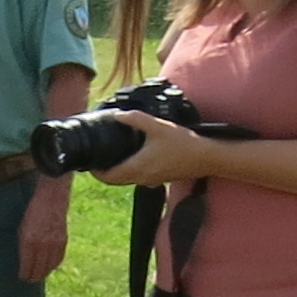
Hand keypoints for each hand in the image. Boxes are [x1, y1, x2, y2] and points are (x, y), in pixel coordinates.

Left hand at [14, 175, 71, 284]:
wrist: (52, 199)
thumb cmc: (32, 212)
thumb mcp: (22, 228)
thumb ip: (23, 244)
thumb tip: (24, 260)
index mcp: (29, 241)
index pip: (27, 265)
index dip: (25, 274)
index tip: (22, 278)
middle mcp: (42, 244)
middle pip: (39, 268)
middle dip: (34, 276)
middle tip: (29, 280)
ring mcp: (54, 243)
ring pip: (50, 265)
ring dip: (44, 273)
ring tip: (39, 276)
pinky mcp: (63, 240)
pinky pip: (59, 258)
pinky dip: (54, 264)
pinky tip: (50, 267)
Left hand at [86, 117, 212, 186]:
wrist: (208, 157)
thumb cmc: (184, 143)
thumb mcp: (158, 127)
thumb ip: (136, 119)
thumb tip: (117, 115)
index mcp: (137, 168)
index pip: (108, 177)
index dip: (96, 172)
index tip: (88, 164)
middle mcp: (142, 178)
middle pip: (115, 181)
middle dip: (104, 173)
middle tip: (98, 160)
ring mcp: (152, 181)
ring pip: (127, 180)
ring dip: (118, 173)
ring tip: (113, 157)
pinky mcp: (161, 180)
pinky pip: (139, 179)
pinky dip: (131, 172)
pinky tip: (134, 158)